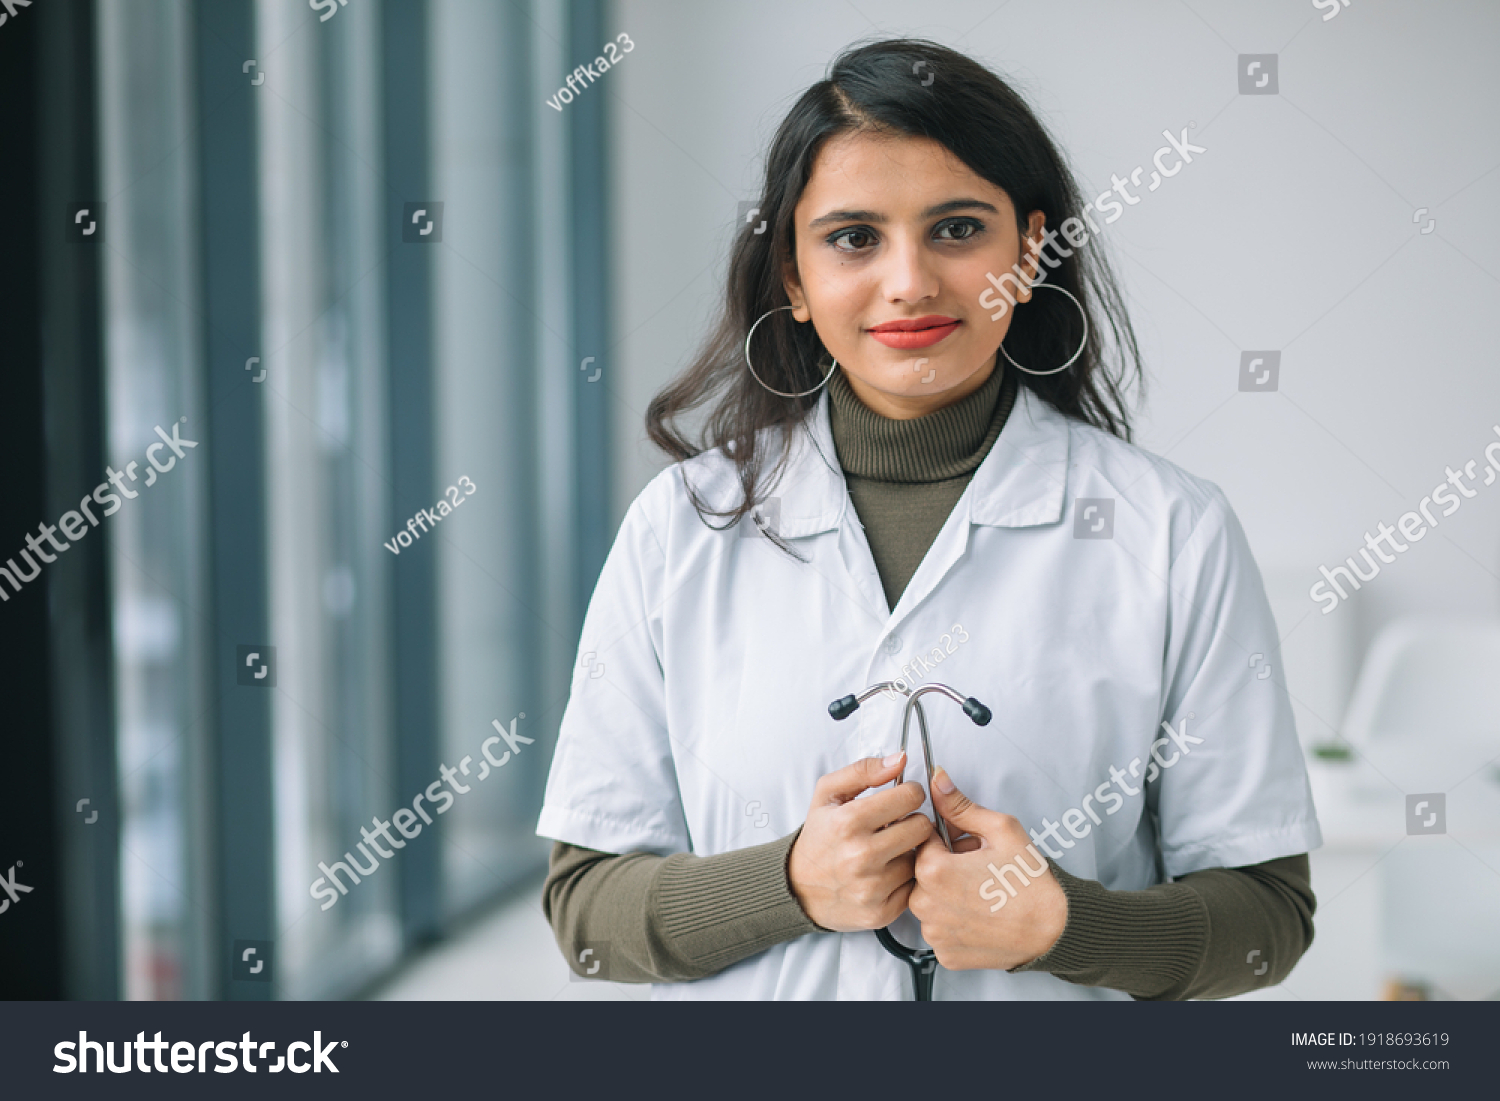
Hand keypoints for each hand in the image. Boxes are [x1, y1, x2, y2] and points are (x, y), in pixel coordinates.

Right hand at [788, 752, 934, 931]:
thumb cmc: (818, 837)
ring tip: (889, 850)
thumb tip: (901, 759)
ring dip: (909, 852)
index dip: (909, 793)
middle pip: (922, 827)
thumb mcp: (828, 793)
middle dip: (913, 821)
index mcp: (848, 821)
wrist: (797, 888)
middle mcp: (861, 855)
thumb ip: (864, 770)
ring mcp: (872, 887)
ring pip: (921, 858)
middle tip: (897, 825)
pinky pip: (914, 887)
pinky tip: (888, 872)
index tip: (901, 799)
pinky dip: (905, 879)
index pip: (911, 796)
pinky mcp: (881, 912)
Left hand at [909, 768, 1067, 970]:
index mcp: (933, 870)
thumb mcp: (1000, 830)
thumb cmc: (1030, 882)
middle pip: (922, 872)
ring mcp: (934, 933)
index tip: (968, 845)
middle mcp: (925, 905)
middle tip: (978, 868)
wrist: (1055, 930)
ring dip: (947, 894)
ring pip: (929, 901)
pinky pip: (940, 928)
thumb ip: (961, 806)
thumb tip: (938, 781)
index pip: (922, 840)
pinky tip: (980, 915)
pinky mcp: (946, 954)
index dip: (946, 837)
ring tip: (981, 892)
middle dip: (945, 865)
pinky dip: (955, 920)